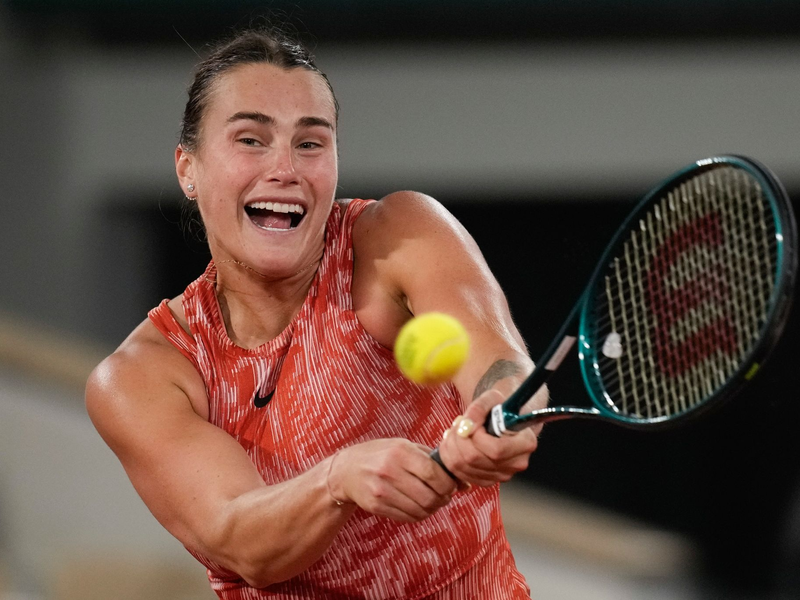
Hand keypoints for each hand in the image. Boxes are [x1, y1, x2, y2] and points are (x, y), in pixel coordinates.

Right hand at [328, 438, 457, 522]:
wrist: (346, 470)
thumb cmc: (382, 455)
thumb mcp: (405, 447)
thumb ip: (434, 461)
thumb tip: (465, 484)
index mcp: (400, 452)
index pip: (435, 474)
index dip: (449, 484)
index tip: (451, 485)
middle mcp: (390, 471)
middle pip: (430, 497)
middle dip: (444, 499)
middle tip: (444, 496)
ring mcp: (382, 490)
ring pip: (421, 510)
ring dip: (433, 509)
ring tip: (432, 501)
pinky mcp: (376, 506)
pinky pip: (408, 517)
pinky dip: (419, 515)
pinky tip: (417, 506)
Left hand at [437, 389, 538, 486]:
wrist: (503, 420)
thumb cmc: (501, 409)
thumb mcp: (492, 398)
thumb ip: (479, 408)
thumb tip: (466, 426)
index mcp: (525, 442)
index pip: (496, 450)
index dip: (477, 437)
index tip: (470, 423)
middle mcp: (516, 463)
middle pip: (476, 459)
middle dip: (459, 440)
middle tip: (458, 425)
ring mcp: (502, 475)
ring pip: (464, 467)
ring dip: (451, 447)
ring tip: (455, 432)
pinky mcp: (488, 480)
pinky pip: (461, 474)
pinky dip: (451, 458)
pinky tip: (454, 444)